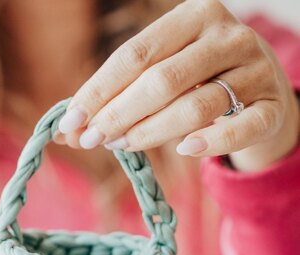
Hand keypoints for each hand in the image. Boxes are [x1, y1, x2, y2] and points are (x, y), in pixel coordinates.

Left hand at [56, 0, 298, 171]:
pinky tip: (184, 151)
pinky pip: (239, 127)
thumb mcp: (162, 74)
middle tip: (92, 140)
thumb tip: (67, 129)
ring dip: (151, 131)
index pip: (135, 55)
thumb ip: (120, 95)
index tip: (72, 122)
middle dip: (119, 114)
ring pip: (195, 105)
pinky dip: (210, 142)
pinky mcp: (272, 105)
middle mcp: (226, 36)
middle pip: (161, 80)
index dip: (99, 91)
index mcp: (192, 17)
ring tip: (122, 145)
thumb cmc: (198, 81)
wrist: (259, 90)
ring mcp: (254, 69)